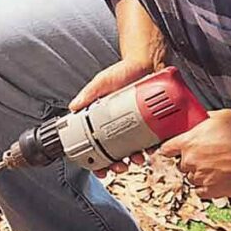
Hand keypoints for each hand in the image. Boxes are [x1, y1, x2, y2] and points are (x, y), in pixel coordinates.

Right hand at [70, 58, 154, 176]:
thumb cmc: (124, 70)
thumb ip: (89, 94)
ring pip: (137, 148)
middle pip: (119, 151)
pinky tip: (152, 150)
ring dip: (136, 159)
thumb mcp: (102, 82)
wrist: (148, 61)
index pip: (100, 143)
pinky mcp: (156, 120)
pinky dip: (154, 147)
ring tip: (137, 160)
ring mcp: (140, 123)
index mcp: (107, 118)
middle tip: (120, 167)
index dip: (99, 159)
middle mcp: (124, 123)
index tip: (99, 168)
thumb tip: (74, 107)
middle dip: (119, 164)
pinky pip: (155, 138)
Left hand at [159, 111, 230, 198]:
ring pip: (193, 179)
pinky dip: (207, 188)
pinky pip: (202, 192)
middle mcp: (191, 161)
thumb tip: (198, 118)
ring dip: (201, 175)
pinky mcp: (213, 190)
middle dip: (191, 162)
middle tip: (207, 157)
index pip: (166, 149)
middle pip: (182, 165)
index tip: (172, 152)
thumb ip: (203, 121)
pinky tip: (216, 181)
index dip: (170, 150)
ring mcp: (201, 177)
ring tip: (217, 168)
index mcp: (188, 142)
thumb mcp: (219, 117)